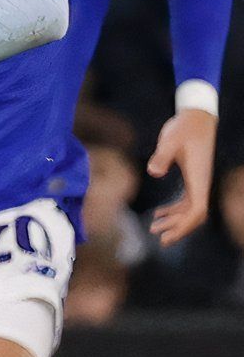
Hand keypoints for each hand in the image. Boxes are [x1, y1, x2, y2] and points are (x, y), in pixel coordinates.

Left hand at [146, 106, 218, 244]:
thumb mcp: (171, 140)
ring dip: (174, 221)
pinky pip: (186, 201)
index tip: (168, 235)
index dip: (184, 224)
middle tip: (159, 239)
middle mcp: (201, 183)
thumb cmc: (184, 128)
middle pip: (194, 214)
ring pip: (190, 209)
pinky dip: (174, 210)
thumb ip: (163, 156)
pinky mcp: (191, 177)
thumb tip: (154, 172)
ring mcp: (197, 181)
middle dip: (179, 228)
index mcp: (199, 178)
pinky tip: (158, 214)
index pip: (197, 209)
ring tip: (154, 229)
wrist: (195, 117)